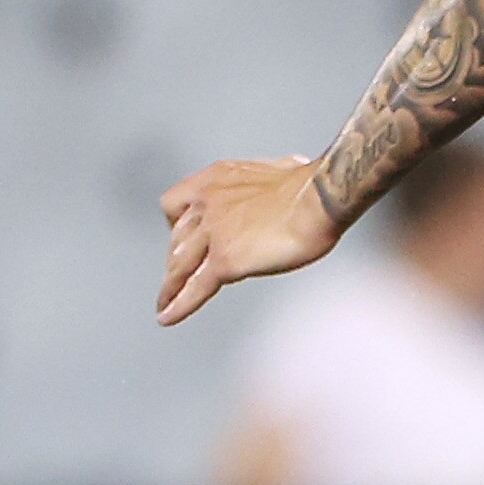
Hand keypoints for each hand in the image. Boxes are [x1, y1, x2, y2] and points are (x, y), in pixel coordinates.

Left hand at [156, 155, 344, 325]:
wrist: (319, 198)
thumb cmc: (311, 185)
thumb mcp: (283, 169)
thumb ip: (275, 174)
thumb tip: (291, 168)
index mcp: (217, 179)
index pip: (176, 203)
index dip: (176, 223)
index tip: (181, 234)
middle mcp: (207, 204)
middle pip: (176, 238)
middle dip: (175, 258)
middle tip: (177, 274)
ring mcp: (213, 233)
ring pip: (180, 265)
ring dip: (170, 285)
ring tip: (164, 301)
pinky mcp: (224, 260)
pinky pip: (195, 287)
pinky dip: (179, 304)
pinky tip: (168, 316)